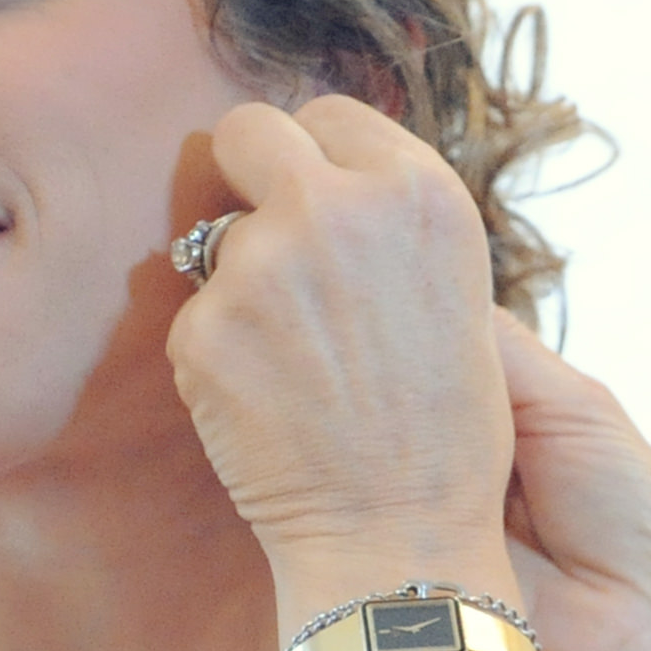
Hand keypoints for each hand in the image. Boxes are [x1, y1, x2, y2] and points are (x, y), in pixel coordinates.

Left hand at [166, 98, 516, 617]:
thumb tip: (317, 172)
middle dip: (250, 176)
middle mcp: (340, 209)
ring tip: (299, 364)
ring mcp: (263, 265)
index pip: (329, 113)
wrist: (399, 536)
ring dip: (241, 285)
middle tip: (271, 241)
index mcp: (420, 192)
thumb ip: (388, 217)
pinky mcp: (203, 329)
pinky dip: (219, 356)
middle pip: (248, 131)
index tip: (321, 205)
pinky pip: (195, 317)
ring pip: (217, 239)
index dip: (319, 160)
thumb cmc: (442, 427)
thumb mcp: (456, 290)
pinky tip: (269, 405)